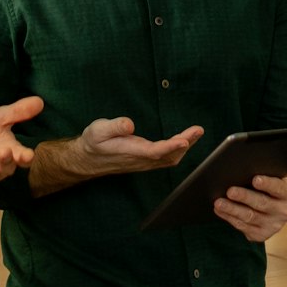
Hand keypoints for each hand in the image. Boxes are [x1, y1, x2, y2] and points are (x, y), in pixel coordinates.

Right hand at [76, 116, 204, 175]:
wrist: (89, 159)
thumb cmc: (94, 142)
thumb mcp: (98, 130)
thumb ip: (114, 126)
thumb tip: (129, 124)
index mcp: (131, 151)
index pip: (154, 151)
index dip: (170, 146)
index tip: (184, 140)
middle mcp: (141, 159)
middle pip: (168, 156)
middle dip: (185, 143)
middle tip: (198, 130)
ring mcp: (144, 162)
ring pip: (169, 159)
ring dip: (184, 147)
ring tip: (196, 133)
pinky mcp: (145, 161)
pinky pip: (166, 159)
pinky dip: (178, 150)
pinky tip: (184, 142)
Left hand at [213, 166, 286, 243]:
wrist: (276, 210)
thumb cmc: (272, 186)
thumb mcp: (279, 176)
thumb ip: (284, 166)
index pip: (279, 188)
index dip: (268, 184)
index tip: (255, 179)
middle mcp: (283, 212)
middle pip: (262, 204)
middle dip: (245, 197)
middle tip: (230, 190)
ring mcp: (272, 226)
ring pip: (250, 217)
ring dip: (232, 210)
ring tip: (218, 202)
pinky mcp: (260, 235)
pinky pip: (243, 227)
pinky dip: (229, 218)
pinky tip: (219, 210)